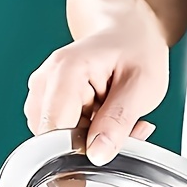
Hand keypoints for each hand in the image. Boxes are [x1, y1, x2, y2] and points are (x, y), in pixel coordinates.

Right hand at [24, 11, 168, 165]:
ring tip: (122, 120)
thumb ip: (118, 122)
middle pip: (56, 139)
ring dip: (95, 141)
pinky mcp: (49, 104)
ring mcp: (44, 93)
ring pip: (61, 141)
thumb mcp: (142, 88)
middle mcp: (46, 82)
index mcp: (65, 72)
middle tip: (128, 130)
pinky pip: (65, 134)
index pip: (54, 132)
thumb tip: (96, 155)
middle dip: (94, 146)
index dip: (80, 152)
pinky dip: (91, 135)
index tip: (110, 150)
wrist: (129, 31)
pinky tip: (110, 119)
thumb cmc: (136, 50)